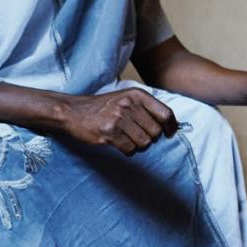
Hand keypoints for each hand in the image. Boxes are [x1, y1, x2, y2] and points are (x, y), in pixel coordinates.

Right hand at [61, 88, 177, 154]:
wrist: (74, 111)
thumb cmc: (104, 106)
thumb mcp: (127, 98)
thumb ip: (147, 108)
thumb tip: (172, 125)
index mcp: (137, 95)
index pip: (166, 114)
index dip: (171, 127)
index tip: (170, 133)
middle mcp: (129, 105)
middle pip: (155, 132)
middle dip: (150, 138)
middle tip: (138, 135)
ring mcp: (119, 119)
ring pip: (144, 143)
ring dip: (138, 145)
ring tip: (128, 138)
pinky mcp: (109, 133)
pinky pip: (130, 150)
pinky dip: (128, 151)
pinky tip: (120, 143)